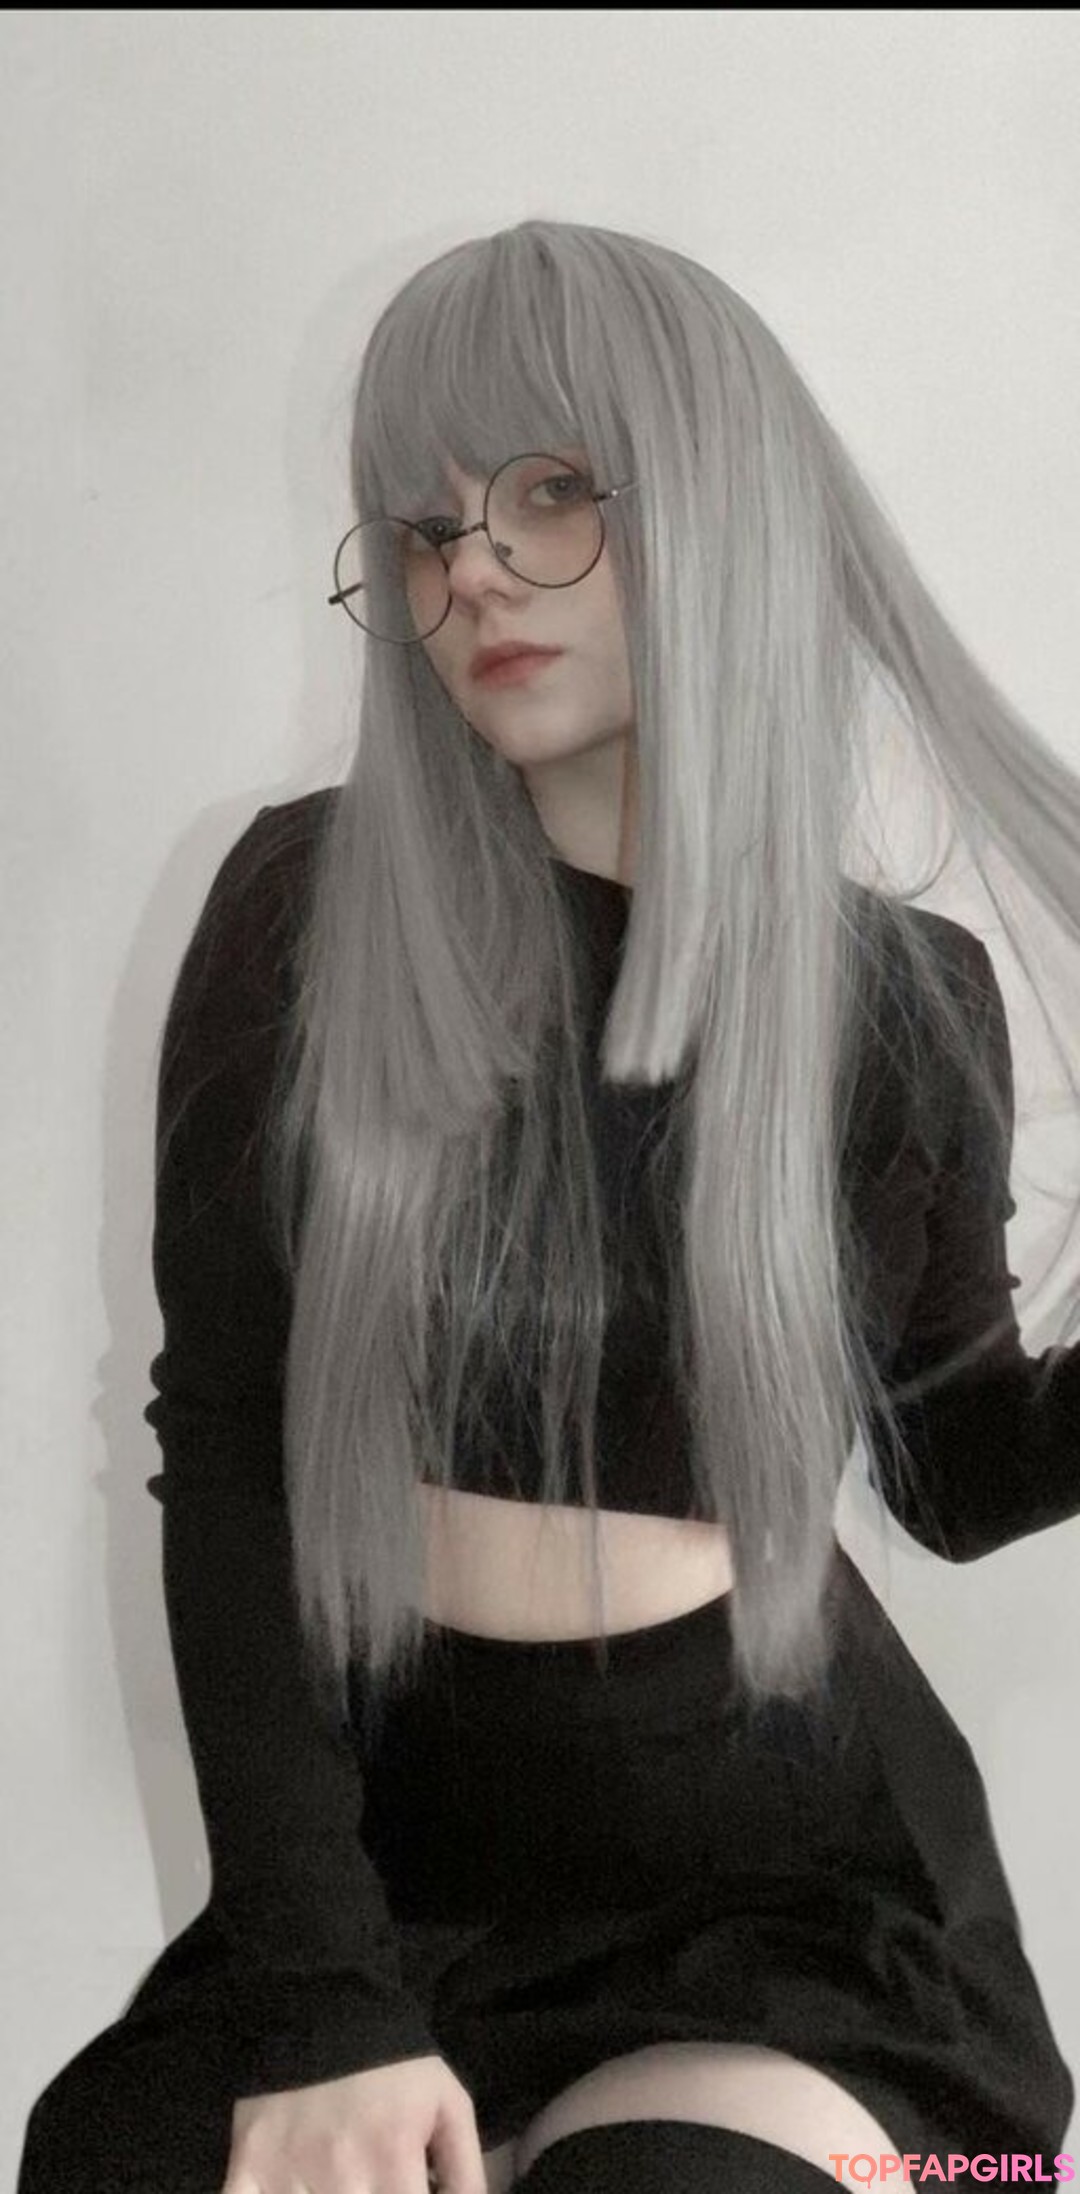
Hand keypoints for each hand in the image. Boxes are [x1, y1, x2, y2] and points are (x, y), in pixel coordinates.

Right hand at [221, 2053, 488, 2192]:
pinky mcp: (247, 2169)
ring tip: (342, 2183)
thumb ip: (466, 2175)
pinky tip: (292, 2191)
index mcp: (393, 2159)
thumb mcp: (447, 2106)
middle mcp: (342, 2176)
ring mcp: (288, 2176)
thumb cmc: (393, 2066)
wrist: (321, 2006)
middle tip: (373, 2185)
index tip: (405, 2192)